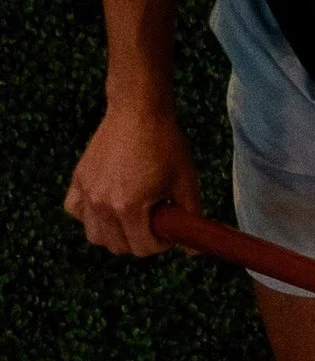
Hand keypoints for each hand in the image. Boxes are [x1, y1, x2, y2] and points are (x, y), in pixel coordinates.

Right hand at [64, 101, 198, 254]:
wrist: (139, 112)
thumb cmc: (166, 144)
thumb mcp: (186, 182)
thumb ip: (190, 217)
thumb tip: (194, 248)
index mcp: (129, 207)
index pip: (141, 248)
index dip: (160, 244)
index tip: (169, 231)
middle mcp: (101, 204)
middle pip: (117, 246)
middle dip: (139, 241)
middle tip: (154, 223)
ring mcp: (86, 191)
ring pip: (94, 235)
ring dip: (114, 233)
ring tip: (132, 217)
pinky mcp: (78, 179)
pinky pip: (74, 211)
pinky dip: (89, 215)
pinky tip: (108, 205)